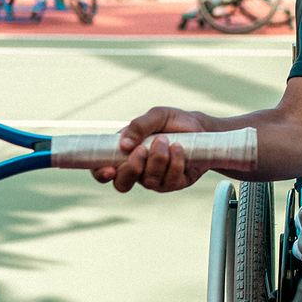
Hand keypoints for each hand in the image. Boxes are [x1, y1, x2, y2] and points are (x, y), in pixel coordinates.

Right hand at [92, 105, 210, 192]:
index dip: (100, 173)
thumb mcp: (156, 116)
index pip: (102, 170)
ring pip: (149, 181)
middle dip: (131, 169)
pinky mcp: (174, 183)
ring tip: (166, 140)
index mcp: (124, 154)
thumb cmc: (172, 122)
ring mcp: (155, 179)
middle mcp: (137, 170)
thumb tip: (124, 145)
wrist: (200, 127)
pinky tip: (179, 148)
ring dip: (157, 159)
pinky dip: (175, 162)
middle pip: (122, 185)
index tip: (109, 169)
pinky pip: (170, 181)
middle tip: (143, 149)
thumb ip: (139, 125)